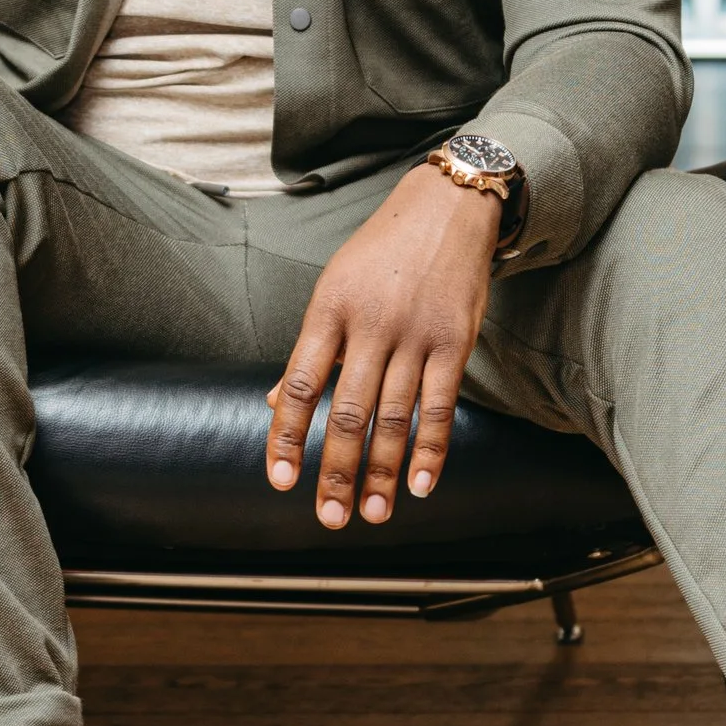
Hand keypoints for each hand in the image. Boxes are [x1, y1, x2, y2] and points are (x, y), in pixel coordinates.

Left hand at [266, 164, 501, 527]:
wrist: (447, 208)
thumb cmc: (382, 253)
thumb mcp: (334, 288)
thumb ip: (311, 350)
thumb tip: (271, 403)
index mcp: (328, 311)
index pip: (298, 384)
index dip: (287, 436)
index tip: (281, 480)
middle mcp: (370, 324)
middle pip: (348, 411)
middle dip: (337, 471)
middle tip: (330, 517)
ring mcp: (414, 333)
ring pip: (393, 416)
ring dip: (381, 472)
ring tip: (372, 514)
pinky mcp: (454, 340)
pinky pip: (439, 404)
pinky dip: (430, 449)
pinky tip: (419, 484)